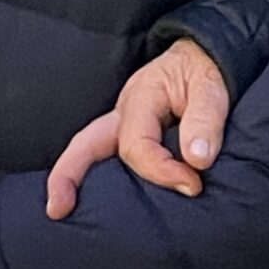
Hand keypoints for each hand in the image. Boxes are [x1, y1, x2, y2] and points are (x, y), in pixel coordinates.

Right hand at [46, 40, 230, 219]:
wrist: (205, 58)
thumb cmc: (204, 71)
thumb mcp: (211, 86)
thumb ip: (206, 120)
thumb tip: (197, 160)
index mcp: (140, 98)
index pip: (138, 145)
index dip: (162, 170)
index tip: (192, 185)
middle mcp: (123, 113)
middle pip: (84, 144)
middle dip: (68, 175)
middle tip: (57, 209)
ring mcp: (122, 124)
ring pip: (88, 151)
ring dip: (73, 179)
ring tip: (60, 211)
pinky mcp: (131, 135)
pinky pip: (107, 157)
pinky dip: (95, 178)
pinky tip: (94, 204)